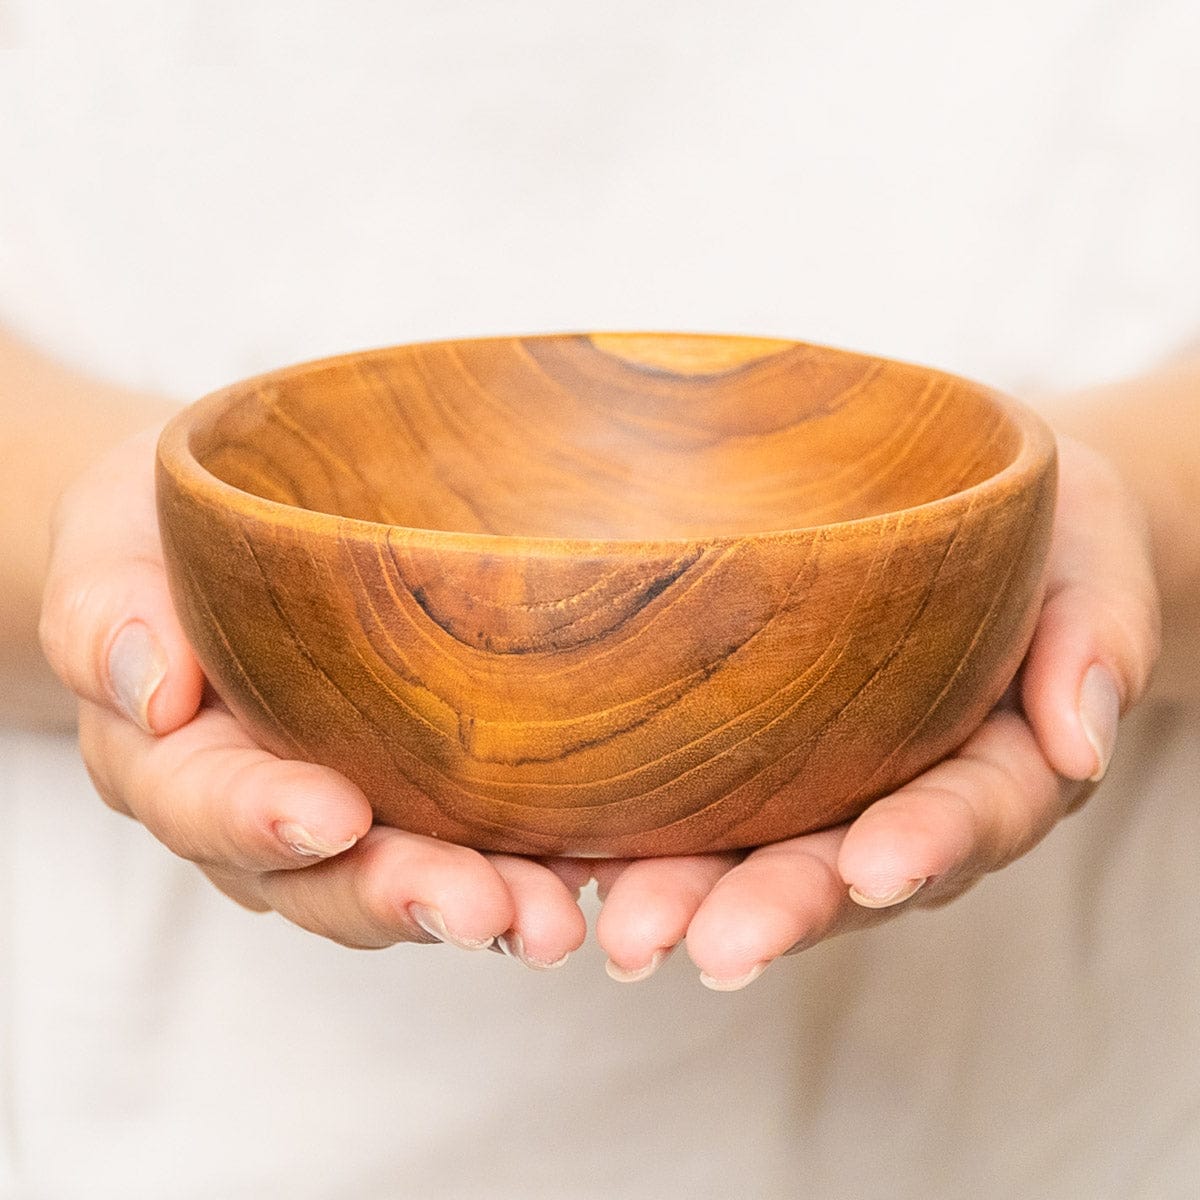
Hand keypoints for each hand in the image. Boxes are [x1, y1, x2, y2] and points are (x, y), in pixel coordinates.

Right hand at [39, 425, 587, 966]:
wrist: (226, 532)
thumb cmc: (162, 535)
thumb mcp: (109, 543)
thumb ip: (106, 612)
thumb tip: (147, 686)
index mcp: (181, 760)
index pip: (213, 804)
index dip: (266, 821)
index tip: (333, 816)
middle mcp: (268, 809)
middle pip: (326, 878)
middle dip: (404, 895)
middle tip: (483, 910)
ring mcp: (353, 809)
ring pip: (410, 878)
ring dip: (485, 906)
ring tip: (553, 921)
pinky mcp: (424, 791)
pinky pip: (475, 839)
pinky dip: (532, 862)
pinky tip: (594, 866)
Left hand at [592, 436, 1160, 988]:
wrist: (990, 537)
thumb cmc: (1047, 545)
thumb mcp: (1094, 572)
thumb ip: (1096, 644)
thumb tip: (1082, 741)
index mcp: (996, 768)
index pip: (967, 813)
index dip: (926, 844)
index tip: (876, 865)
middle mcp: (901, 802)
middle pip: (843, 868)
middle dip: (778, 908)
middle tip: (707, 946)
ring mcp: (826, 793)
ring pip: (760, 859)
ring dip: (694, 897)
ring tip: (623, 928)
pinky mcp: (762, 765)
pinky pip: (705, 810)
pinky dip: (644, 839)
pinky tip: (578, 860)